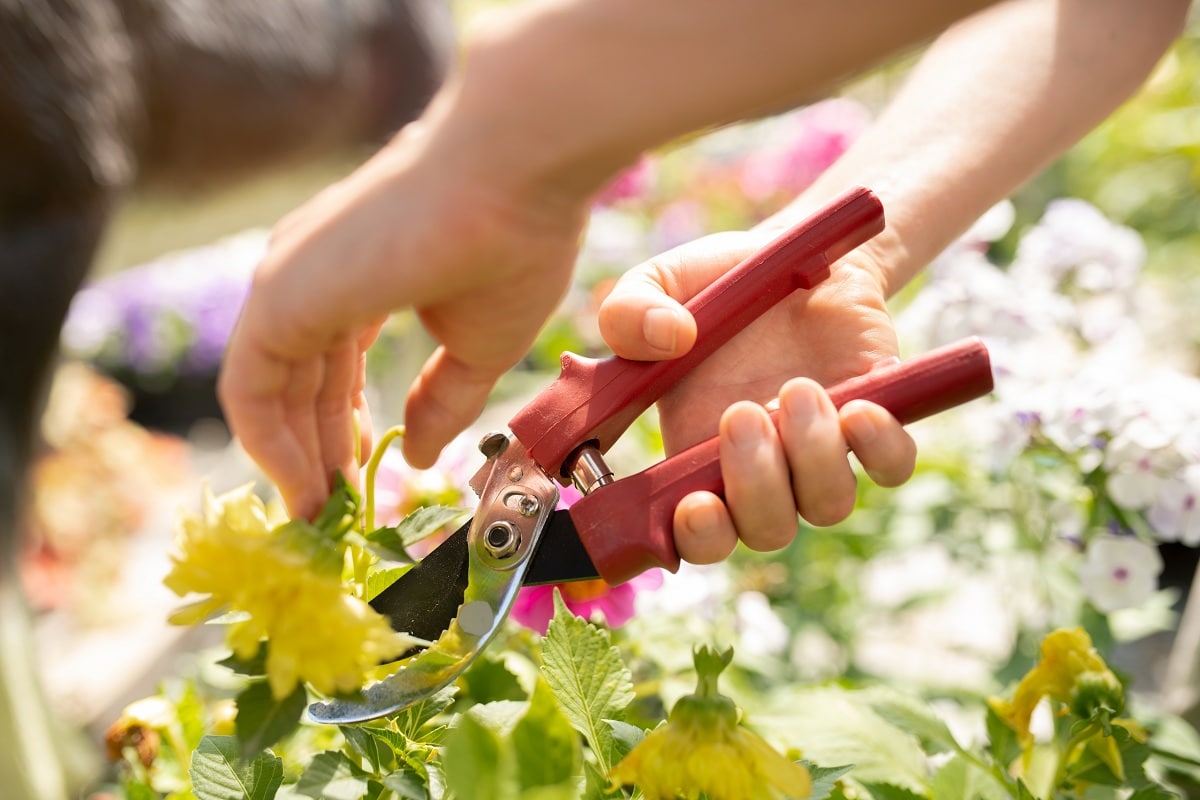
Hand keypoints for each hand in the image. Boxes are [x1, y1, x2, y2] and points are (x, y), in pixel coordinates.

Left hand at [219, 123, 590, 518]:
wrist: (515, 176)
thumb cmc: (511, 247)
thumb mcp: (478, 346)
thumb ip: (442, 400)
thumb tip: (416, 455)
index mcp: (359, 276)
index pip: (334, 362)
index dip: (346, 424)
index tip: (364, 475)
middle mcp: (313, 274)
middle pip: (300, 380)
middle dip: (317, 449)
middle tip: (334, 510)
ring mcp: (290, 280)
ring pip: (270, 389)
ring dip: (293, 458)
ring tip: (318, 515)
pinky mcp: (277, 295)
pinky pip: (251, 390)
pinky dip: (270, 444)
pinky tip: (303, 487)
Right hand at [598, 230, 916, 563]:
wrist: (794, 254)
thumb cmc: (718, 286)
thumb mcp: (660, 285)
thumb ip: (628, 311)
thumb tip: (666, 339)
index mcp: (695, 455)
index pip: (695, 534)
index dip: (699, 537)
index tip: (696, 504)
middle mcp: (762, 469)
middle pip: (765, 530)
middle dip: (755, 486)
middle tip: (742, 414)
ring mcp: (820, 451)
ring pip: (828, 504)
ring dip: (813, 457)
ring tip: (797, 388)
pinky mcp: (875, 422)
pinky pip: (891, 465)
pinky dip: (881, 449)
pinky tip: (861, 408)